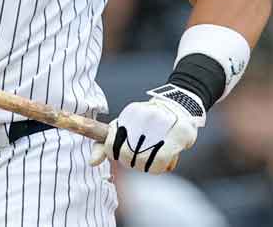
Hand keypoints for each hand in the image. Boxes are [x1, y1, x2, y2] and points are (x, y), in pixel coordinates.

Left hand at [88, 84, 204, 173]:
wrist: (180, 106)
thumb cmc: (148, 122)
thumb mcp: (124, 127)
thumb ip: (106, 145)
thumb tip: (92, 162)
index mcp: (129, 114)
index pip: (110, 146)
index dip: (116, 154)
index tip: (123, 153)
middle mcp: (143, 117)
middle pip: (125, 156)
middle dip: (132, 161)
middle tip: (141, 156)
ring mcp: (161, 124)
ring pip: (141, 162)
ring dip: (147, 165)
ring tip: (154, 156)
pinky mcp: (177, 135)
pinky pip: (159, 163)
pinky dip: (159, 167)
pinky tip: (163, 160)